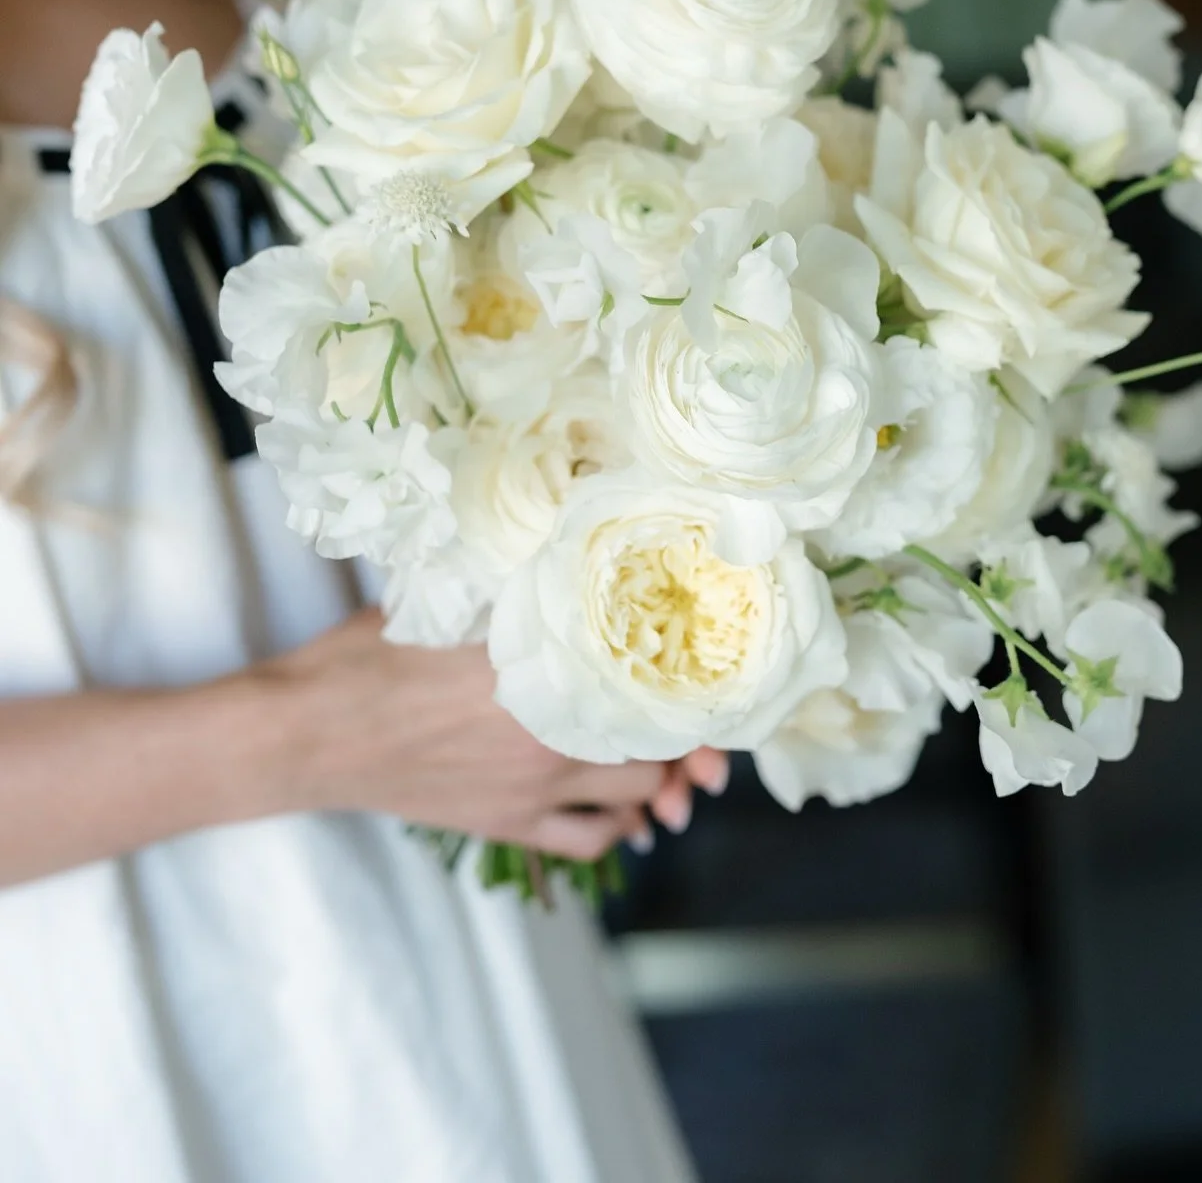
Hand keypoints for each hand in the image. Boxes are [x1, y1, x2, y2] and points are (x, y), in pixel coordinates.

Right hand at [266, 610, 724, 861]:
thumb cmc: (367, 657)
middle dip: (690, 735)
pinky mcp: (506, 825)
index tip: (713, 665)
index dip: (694, 679)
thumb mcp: (446, 597)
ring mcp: (529, 790)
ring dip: (663, 781)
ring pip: (636, 797)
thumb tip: (564, 543)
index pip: (650, 680)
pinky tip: (626, 808)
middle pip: (659, 744)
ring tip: (675, 765)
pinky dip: (619, 826)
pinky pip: (589, 842)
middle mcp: (547, 735)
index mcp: (538, 670)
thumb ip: (512, 586)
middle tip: (702, 719)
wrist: (306, 735)